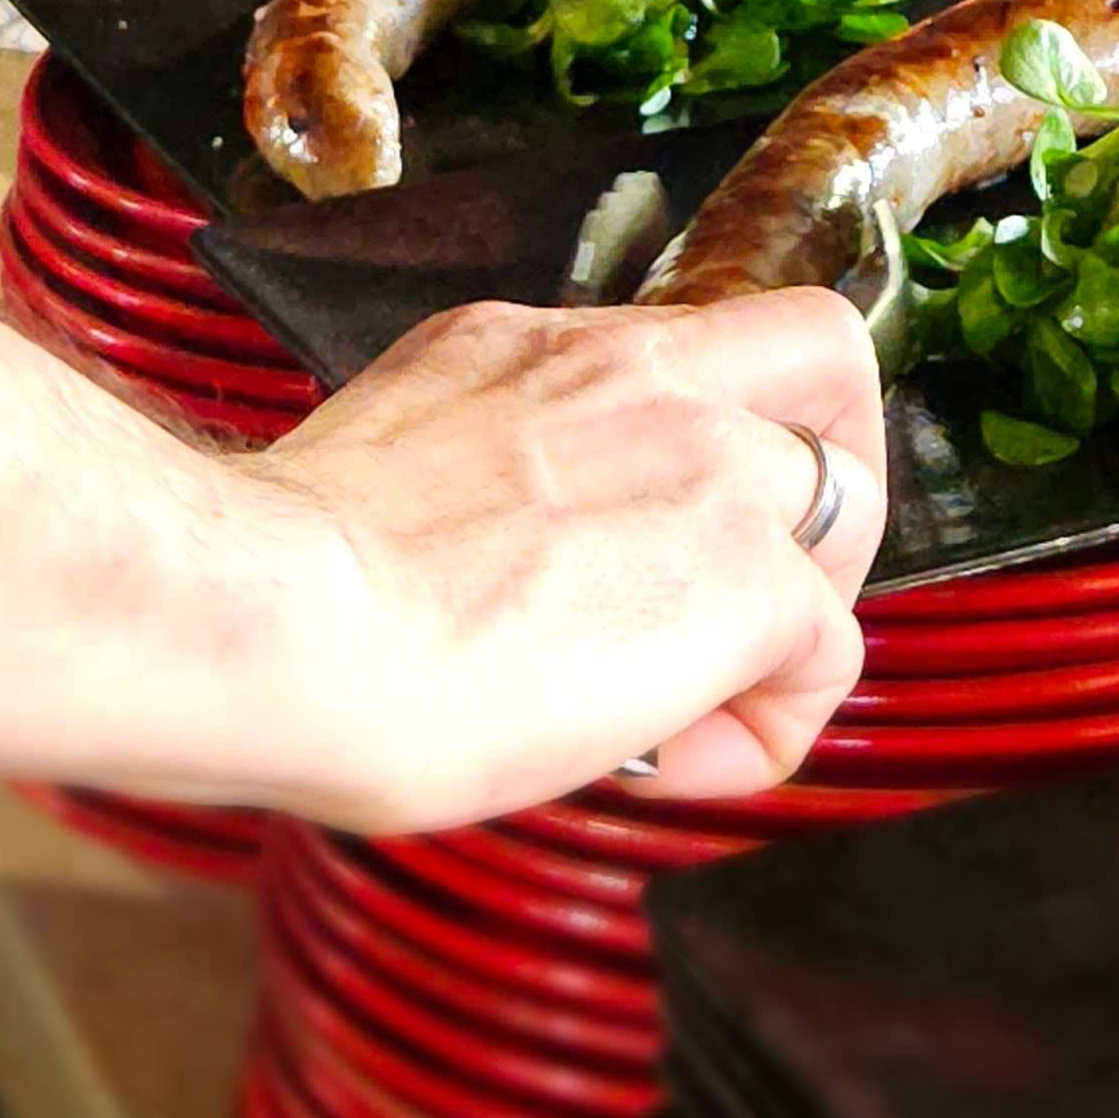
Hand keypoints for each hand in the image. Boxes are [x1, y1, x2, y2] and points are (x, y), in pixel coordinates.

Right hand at [221, 292, 885, 832]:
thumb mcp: (373, 486)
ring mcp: (704, 459)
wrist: (272, 620)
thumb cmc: (268, 590)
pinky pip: (827, 655)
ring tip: (695, 707)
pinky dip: (769, 729)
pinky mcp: (745, 573)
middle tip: (747, 587)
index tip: (633, 543)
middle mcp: (629, 371)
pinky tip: (669, 767)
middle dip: (825, 464)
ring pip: (850, 499)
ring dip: (798, 609)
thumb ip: (451, 498)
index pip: (669, 357)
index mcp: (525, 349)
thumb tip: (453, 585)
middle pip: (818, 353)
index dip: (691, 444)